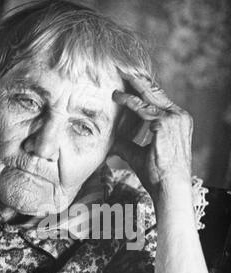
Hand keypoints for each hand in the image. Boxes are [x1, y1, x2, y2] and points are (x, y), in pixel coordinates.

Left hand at [111, 74, 192, 202]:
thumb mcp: (139, 155)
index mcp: (177, 121)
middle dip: (138, 79)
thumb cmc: (158, 175)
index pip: (159, 99)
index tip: (130, 82)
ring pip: (148, 96)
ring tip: (118, 74)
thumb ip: (126, 145)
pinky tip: (116, 97)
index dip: (143, 89)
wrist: (170, 187)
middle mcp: (178, 116)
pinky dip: (128, 101)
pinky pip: (141, 108)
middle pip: (155, 92)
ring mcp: (173, 119)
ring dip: (131, 85)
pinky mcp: (165, 124)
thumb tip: (111, 142)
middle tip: (122, 68)